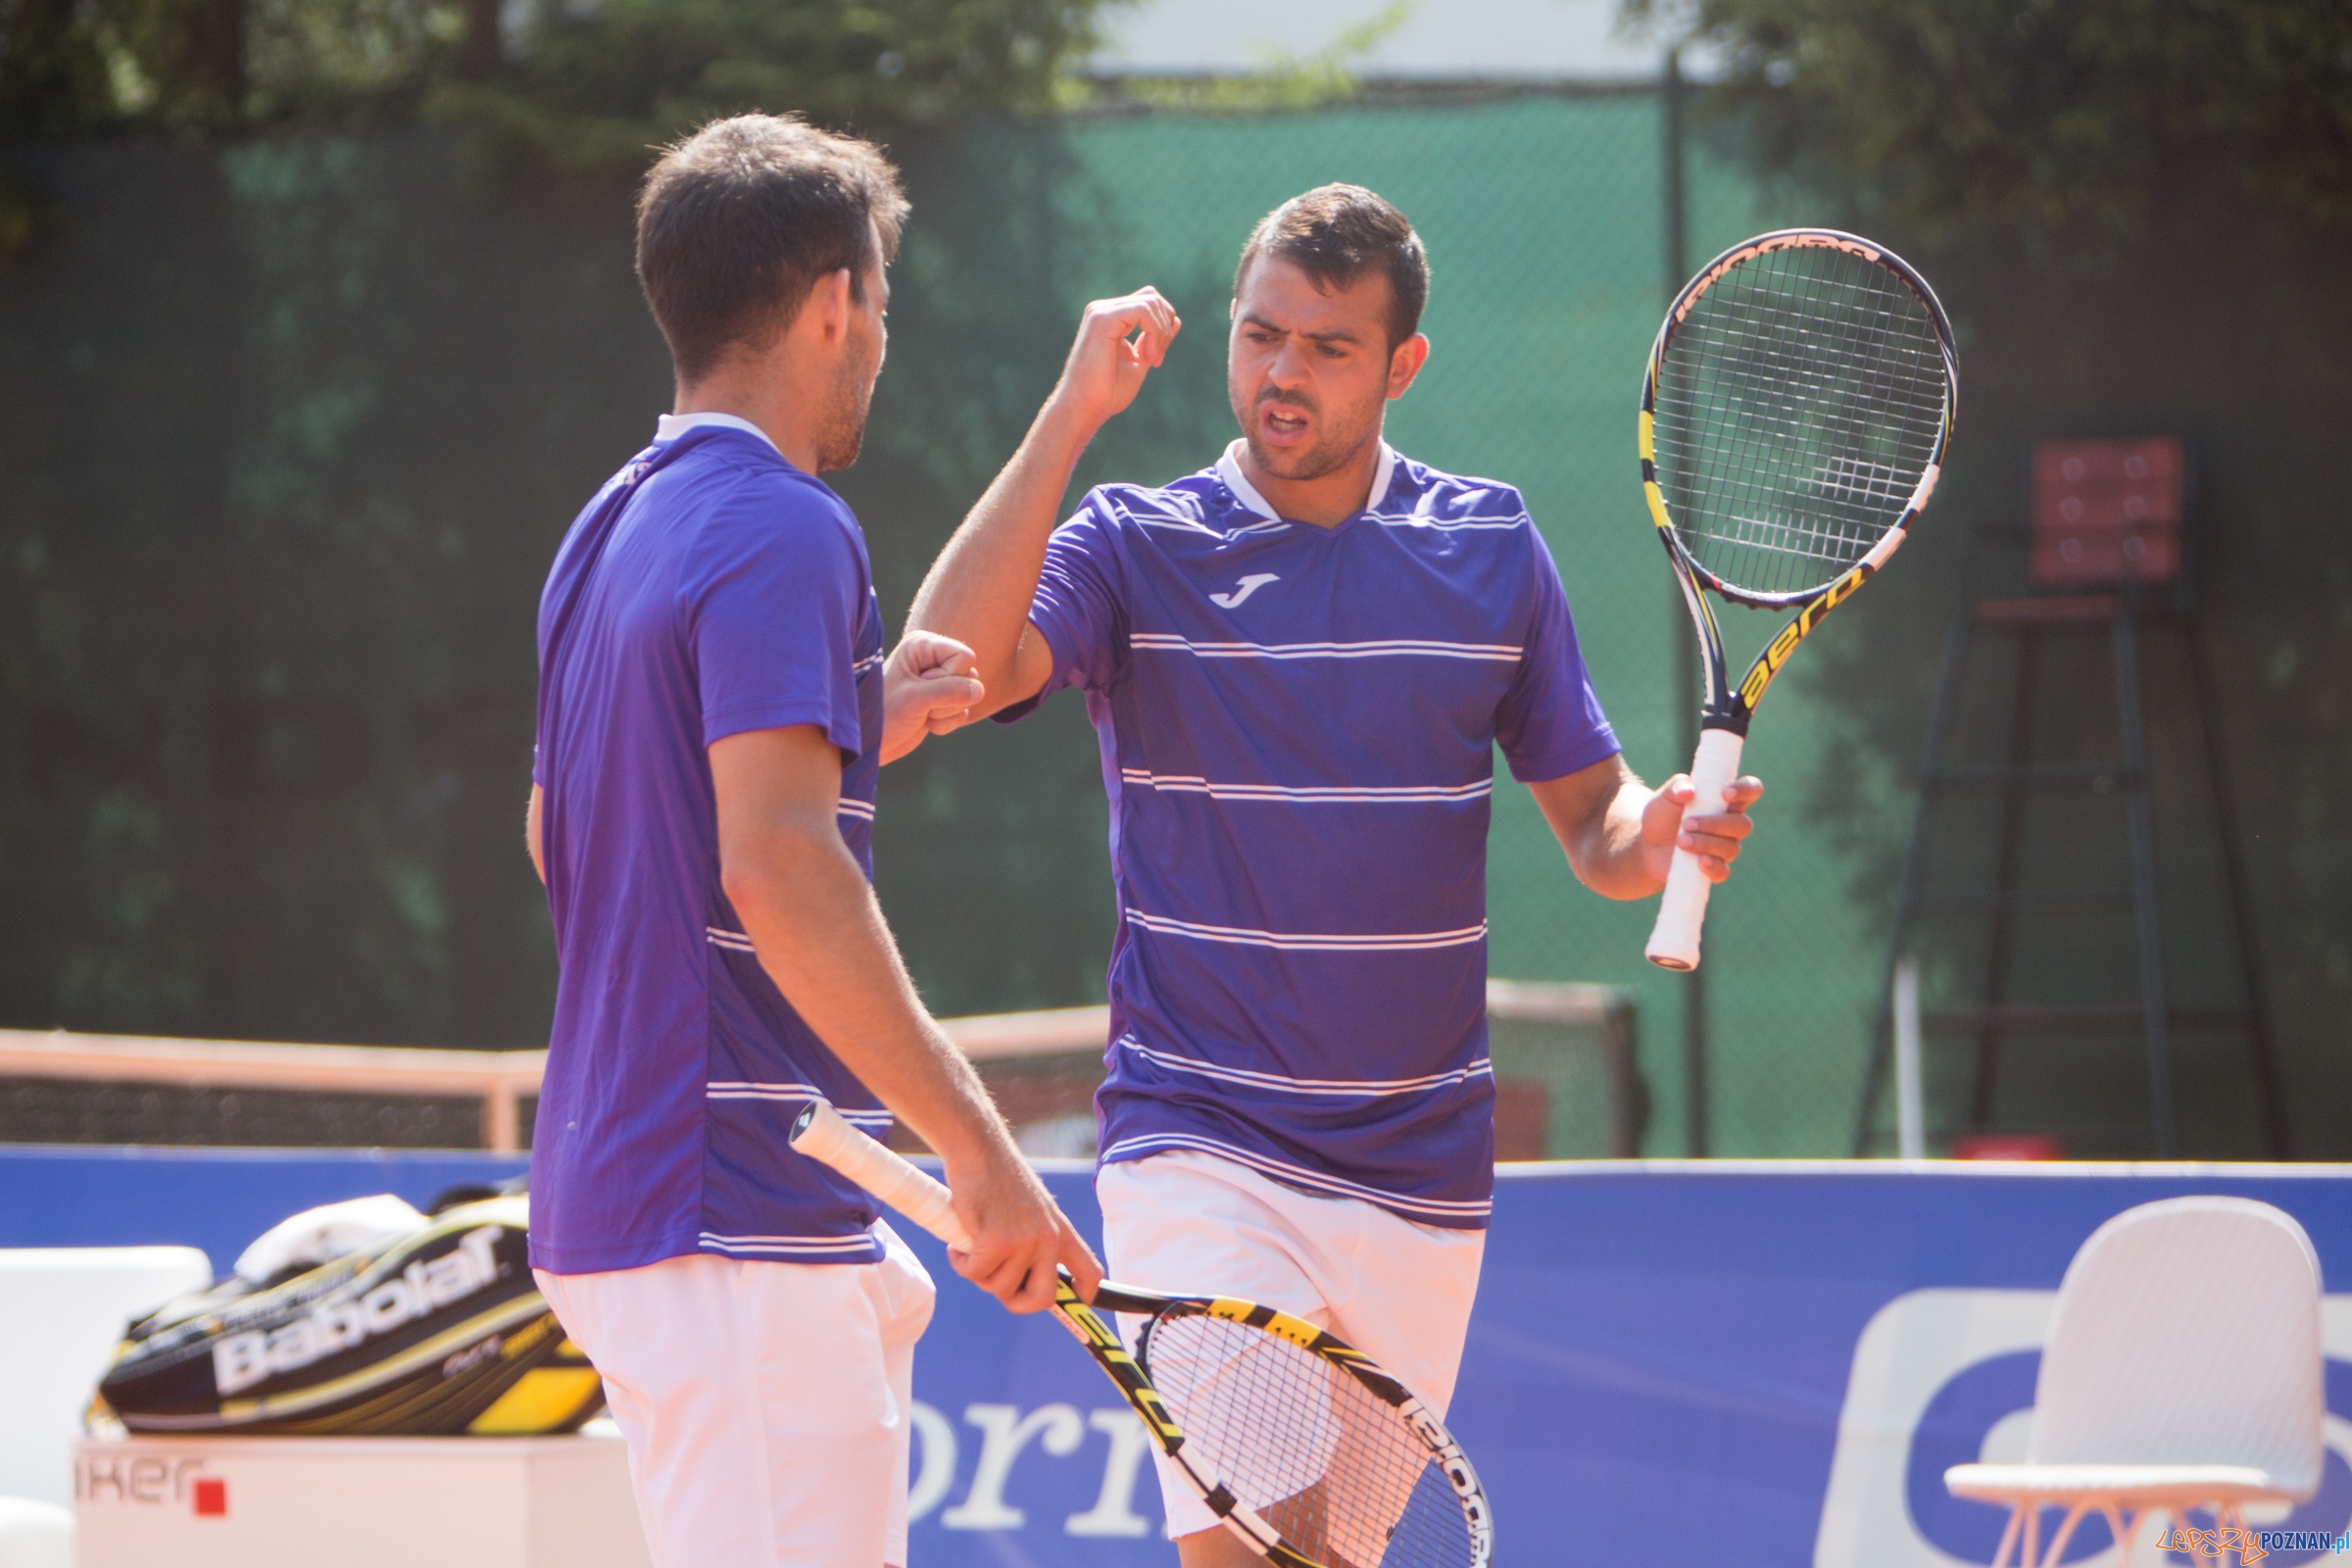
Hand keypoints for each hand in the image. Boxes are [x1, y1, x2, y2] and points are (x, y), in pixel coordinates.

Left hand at [880, 632, 985, 763]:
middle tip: (920, 703)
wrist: (870, 741)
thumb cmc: (883, 713)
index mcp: (923, 645)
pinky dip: (946, 723)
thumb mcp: (915, 699)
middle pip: (971, 675)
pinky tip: (925, 723)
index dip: (950, 677)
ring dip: (947, 713)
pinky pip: (964, 712)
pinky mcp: (942, 702)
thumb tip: (979, 690)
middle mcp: (933, 659)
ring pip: (970, 696)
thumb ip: (950, 691)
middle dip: (949, 698)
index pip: (965, 657)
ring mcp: (939, 681)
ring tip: (920, 713)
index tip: (921, 686)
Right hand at [941, 1133, 1103, 1313]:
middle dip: (1017, 1302)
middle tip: (995, 1282)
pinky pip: (975, 1274)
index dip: (1083, 1296)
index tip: (1076, 1304)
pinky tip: (957, 1244)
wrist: (980, 1150)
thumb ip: (1036, 1240)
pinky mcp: (996, 1241)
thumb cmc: (999, 1177)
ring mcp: (1024, 1242)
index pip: (1089, 1272)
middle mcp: (1048, 1239)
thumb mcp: (1032, 1209)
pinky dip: (961, 1264)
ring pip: (1000, 1288)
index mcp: (1060, 1231)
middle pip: (1043, 1298)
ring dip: (980, 1275)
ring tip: (972, 1247)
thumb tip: (1027, 1278)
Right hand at [1044, 287, 1180, 433]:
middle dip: (1164, 328)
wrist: (1085, 407)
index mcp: (1110, 318)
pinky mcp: (1101, 318)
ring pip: (1150, 302)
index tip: (1157, 359)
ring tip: (1151, 360)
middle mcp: (1103, 310)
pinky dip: (1154, 332)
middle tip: (1155, 360)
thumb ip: (1154, 340)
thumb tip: (1176, 320)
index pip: (1148, 302)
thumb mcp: (1139, 362)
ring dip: (1160, 333)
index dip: (1163, 326)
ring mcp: (1100, 312)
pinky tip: (1147, 357)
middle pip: (1152, 297)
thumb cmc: (1107, 392)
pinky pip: (1142, 310)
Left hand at [1640, 773, 1763, 884]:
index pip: (1751, 790)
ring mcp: (1724, 848)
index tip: (1725, 794)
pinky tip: (1699, 862)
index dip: (1745, 790)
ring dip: (1705, 843)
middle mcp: (1730, 825)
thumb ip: (1677, 787)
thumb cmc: (1662, 815)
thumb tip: (1689, 790)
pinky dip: (1713, 867)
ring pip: (1730, 848)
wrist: (1646, 844)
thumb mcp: (1666, 796)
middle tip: (1686, 823)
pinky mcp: (1713, 868)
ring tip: (1680, 841)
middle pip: (1742, 824)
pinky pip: (1723, 872)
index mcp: (1725, 801)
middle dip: (1715, 824)